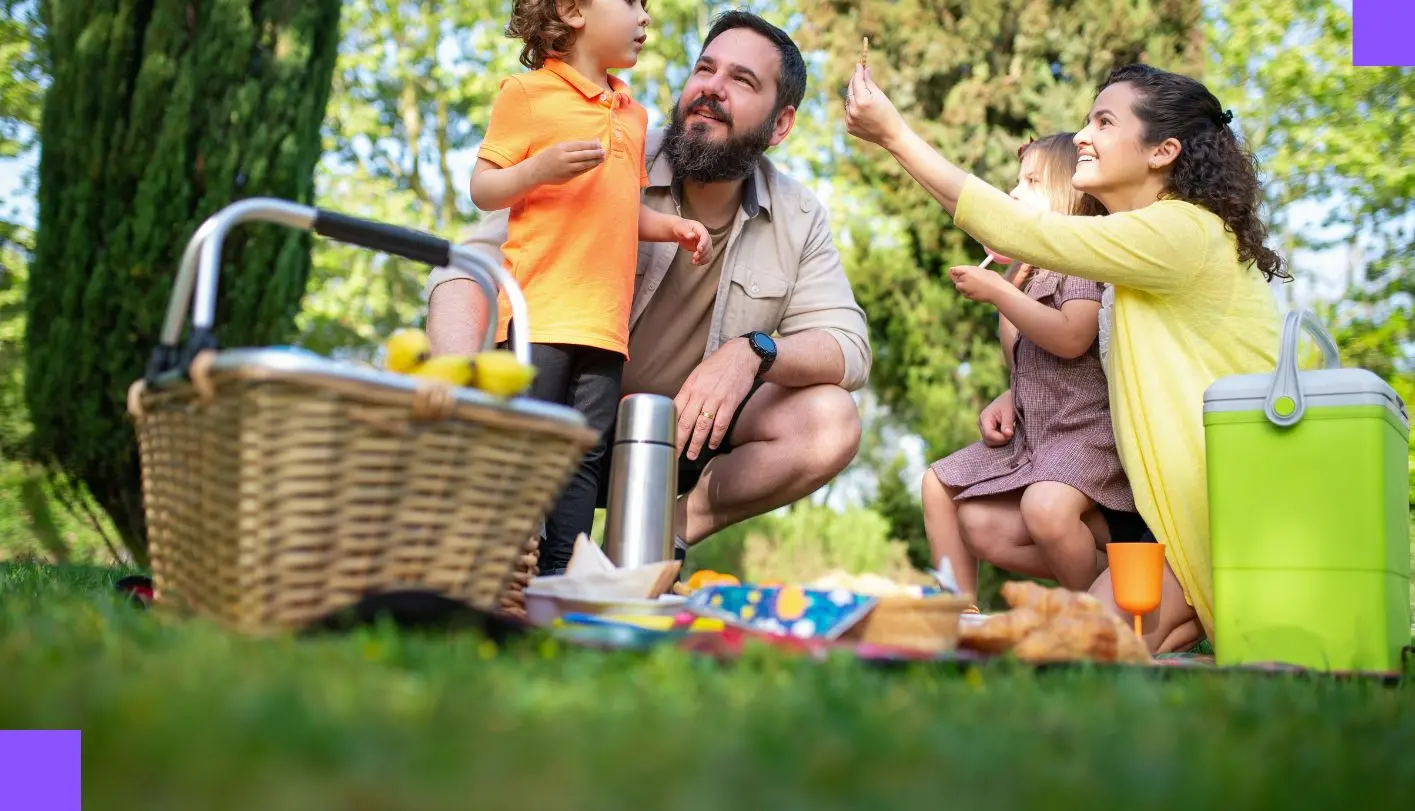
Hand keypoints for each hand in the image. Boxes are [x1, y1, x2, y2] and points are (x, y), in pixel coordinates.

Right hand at [533, 141, 604, 184]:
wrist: (536, 170)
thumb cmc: (550, 157)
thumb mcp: (559, 147)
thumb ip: (575, 146)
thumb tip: (593, 142)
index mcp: (561, 148)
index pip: (580, 145)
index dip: (591, 145)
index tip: (599, 144)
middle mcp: (564, 157)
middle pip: (583, 155)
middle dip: (595, 153)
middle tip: (603, 152)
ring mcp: (566, 168)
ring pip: (584, 164)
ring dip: (594, 162)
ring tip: (601, 159)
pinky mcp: (567, 176)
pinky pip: (581, 171)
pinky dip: (588, 168)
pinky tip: (594, 165)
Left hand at [674, 218, 711, 264]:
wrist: (679, 232)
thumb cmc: (680, 228)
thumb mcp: (680, 228)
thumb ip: (686, 231)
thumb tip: (691, 235)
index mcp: (700, 229)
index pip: (705, 236)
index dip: (703, 243)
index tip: (699, 249)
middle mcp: (704, 236)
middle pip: (708, 245)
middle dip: (702, 253)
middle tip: (695, 257)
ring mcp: (704, 243)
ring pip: (708, 252)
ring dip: (703, 258)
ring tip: (695, 262)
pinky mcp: (702, 249)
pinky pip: (706, 256)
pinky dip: (703, 260)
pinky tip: (697, 263)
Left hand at [674, 338, 758, 460]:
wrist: (741, 355)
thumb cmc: (718, 365)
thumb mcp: (697, 375)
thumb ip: (689, 392)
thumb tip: (679, 409)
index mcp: (689, 387)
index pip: (674, 411)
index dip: (669, 427)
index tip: (664, 439)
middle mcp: (700, 394)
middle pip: (686, 422)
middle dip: (679, 441)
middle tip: (674, 454)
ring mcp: (715, 399)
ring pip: (702, 426)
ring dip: (696, 443)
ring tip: (691, 455)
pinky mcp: (730, 402)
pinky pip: (721, 424)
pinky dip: (716, 437)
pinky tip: (712, 445)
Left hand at [843, 64, 904, 148]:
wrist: (890, 134)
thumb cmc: (889, 113)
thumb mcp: (880, 95)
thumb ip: (869, 82)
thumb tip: (864, 70)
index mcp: (862, 100)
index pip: (857, 81)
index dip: (858, 72)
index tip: (859, 65)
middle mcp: (853, 110)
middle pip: (850, 90)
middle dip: (854, 82)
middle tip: (859, 75)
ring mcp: (849, 119)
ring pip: (847, 101)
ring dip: (853, 95)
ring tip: (863, 94)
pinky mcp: (849, 127)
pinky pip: (848, 112)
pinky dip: (852, 107)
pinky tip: (861, 107)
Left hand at [948, 264, 1011, 303]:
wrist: (997, 290)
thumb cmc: (993, 280)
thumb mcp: (982, 272)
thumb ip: (972, 272)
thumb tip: (965, 274)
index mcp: (968, 270)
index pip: (955, 269)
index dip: (954, 271)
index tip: (955, 273)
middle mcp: (964, 277)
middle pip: (956, 279)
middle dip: (960, 280)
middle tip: (966, 282)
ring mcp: (965, 287)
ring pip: (959, 287)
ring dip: (964, 287)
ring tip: (976, 287)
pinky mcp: (966, 295)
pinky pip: (964, 294)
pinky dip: (968, 294)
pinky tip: (978, 293)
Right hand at [978, 389, 1015, 446]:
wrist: (1009, 399)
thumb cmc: (1009, 403)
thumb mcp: (1010, 412)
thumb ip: (1007, 423)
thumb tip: (1007, 435)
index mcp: (984, 417)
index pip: (989, 434)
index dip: (1000, 438)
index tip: (1011, 434)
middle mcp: (981, 424)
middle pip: (988, 440)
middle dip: (1001, 440)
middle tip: (1012, 434)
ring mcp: (984, 428)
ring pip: (990, 442)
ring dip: (1001, 441)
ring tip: (1009, 432)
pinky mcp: (988, 431)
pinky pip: (992, 441)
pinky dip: (1001, 440)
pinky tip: (1007, 433)